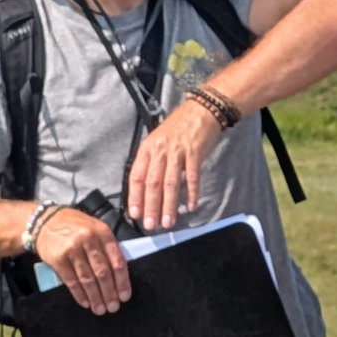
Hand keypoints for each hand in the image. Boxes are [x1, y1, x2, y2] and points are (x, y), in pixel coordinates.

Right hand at [37, 205, 132, 313]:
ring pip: (88, 279)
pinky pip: (71, 281)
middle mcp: (88, 240)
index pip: (117, 261)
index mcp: (103, 233)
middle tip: (113, 307)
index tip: (124, 297)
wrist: (45, 221)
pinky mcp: (58, 259)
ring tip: (100, 309)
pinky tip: (85, 303)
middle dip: (109, 293)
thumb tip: (120, 274)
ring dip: (95, 297)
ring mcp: (72, 250)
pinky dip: (79, 294)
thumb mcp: (96, 228)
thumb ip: (107, 247)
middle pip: (103, 272)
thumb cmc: (75, 226)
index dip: (122, 282)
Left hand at [125, 97, 227, 229]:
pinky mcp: (195, 152)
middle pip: (152, 183)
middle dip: (151, 207)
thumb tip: (144, 189)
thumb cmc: (177, 128)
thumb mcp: (157, 141)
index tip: (135, 214)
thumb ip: (151, 162)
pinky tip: (191, 206)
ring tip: (168, 222)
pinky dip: (191, 193)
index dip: (135, 197)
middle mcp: (160, 150)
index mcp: (147, 149)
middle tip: (151, 226)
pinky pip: (192, 176)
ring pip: (170, 183)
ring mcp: (177, 151)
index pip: (137, 176)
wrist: (200, 110)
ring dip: (169, 205)